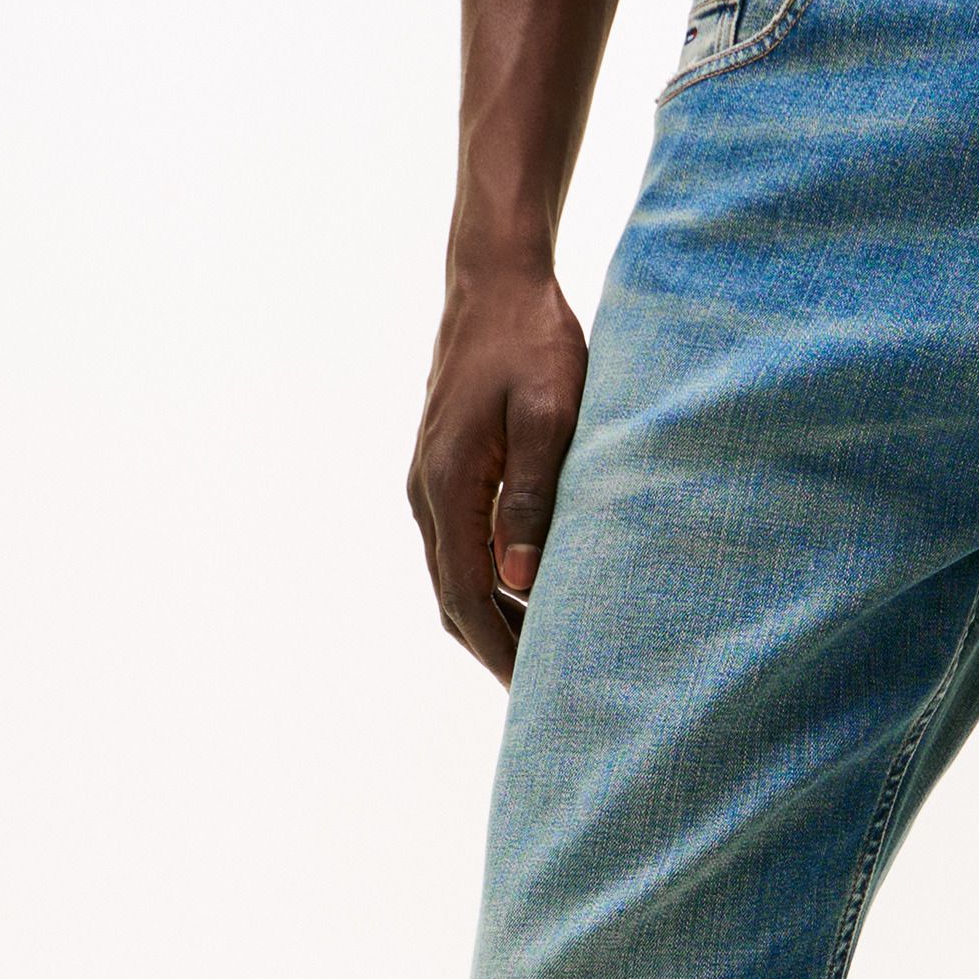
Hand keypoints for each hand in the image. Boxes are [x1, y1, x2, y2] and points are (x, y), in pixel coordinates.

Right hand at [406, 267, 587, 683]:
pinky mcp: (443, 470)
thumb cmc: (533, 343)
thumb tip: (520, 579)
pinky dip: (489, 583)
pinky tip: (531, 595)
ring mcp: (429, 482)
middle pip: (454, 600)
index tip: (534, 695)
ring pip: (454, 577)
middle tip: (543, 695)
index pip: (468, 597)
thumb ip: (536, 497)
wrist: (495, 283)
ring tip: (543, 656)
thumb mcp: (552, 416)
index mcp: (449, 486)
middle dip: (495, 650)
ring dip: (492, 620)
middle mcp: (427, 493)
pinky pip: (460, 547)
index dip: (500, 652)